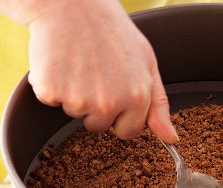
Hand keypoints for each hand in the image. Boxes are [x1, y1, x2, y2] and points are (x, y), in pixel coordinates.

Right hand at [0, 0, 177, 142]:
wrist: (71, 4)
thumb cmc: (111, 31)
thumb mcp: (146, 63)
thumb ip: (159, 105)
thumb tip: (171, 139)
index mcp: (136, 97)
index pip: (127, 132)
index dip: (120, 115)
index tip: (114, 93)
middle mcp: (108, 103)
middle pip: (98, 126)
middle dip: (96, 106)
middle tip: (95, 72)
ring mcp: (78, 100)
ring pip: (75, 114)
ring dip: (74, 95)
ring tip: (80, 63)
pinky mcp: (50, 91)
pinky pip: (51, 100)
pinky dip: (52, 84)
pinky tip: (61, 62)